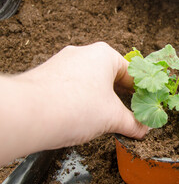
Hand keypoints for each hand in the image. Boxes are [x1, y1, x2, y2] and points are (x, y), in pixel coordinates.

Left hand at [0, 42, 147, 164]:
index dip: (141, 90)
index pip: (131, 72)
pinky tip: (82, 117)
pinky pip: (73, 87)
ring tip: (105, 118)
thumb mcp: (112, 118)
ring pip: (90, 81)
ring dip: (101, 99)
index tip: (145, 104)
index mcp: (103, 55)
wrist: (28, 115)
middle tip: (128, 113)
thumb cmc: (74, 107)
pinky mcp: (48, 76)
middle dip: (120, 96)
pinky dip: (81, 100)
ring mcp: (62, 63)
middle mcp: (82, 53)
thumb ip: (133, 123)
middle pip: (110, 76)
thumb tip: (143, 129)